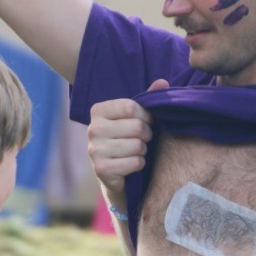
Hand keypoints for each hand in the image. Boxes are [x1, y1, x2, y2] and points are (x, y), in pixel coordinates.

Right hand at [87, 80, 167, 194]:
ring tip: (136, 152)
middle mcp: (92, 128)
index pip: (131, 106)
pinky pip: (134, 162)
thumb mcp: (136, 117)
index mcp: (98, 111)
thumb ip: (148, 99)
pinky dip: (139, 164)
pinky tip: (131, 165)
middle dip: (147, 135)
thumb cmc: (127, 139)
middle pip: (137, 126)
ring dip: (143, 150)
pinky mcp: (101, 169)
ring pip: (137, 145)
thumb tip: (163, 82)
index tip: (146, 122)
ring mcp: (94, 150)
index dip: (146, 116)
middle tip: (143, 139)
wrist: (114, 173)